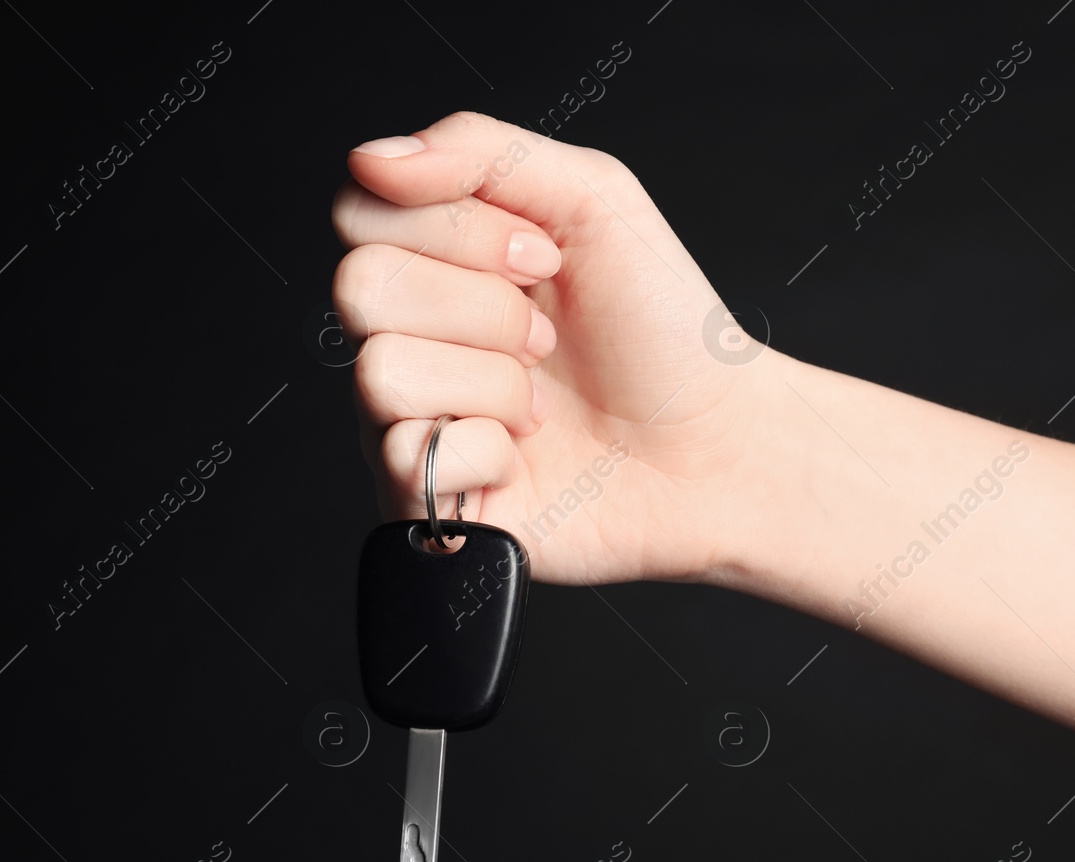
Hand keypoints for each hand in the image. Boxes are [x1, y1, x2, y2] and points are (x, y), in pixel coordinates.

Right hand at [332, 111, 777, 585]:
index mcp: (436, 258)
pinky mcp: (423, 497)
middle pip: (361, 287)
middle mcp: (410, 336)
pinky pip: (408, 457)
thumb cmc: (663, 333)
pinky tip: (523, 455)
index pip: (362, 212)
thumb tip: (374, 158)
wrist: (713, 446)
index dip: (456, 231)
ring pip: (382, 373)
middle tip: (546, 337)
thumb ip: (479, 152)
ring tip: (539, 401)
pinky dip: (490, 453)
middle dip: (483, 308)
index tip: (543, 257)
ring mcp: (409, 418)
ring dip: (492, 383)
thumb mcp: (593, 198)